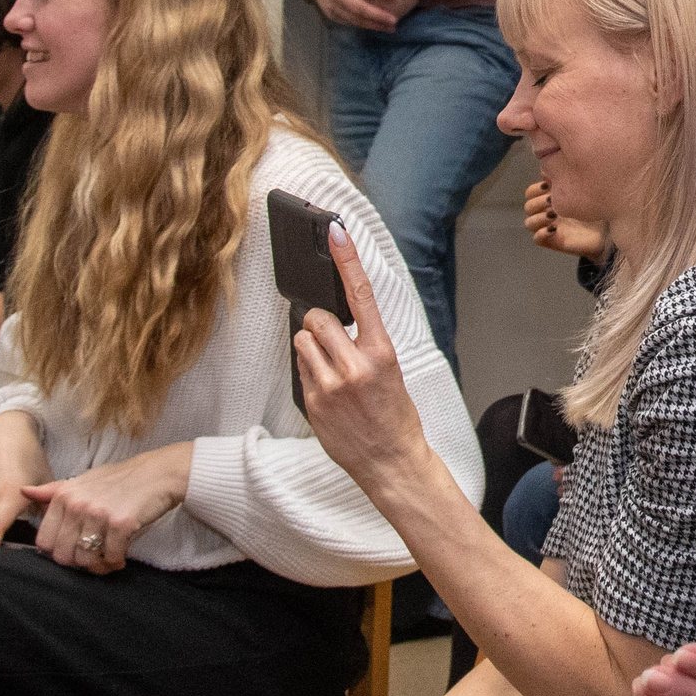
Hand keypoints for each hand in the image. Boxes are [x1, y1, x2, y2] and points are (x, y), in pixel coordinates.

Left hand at [22, 441, 191, 574]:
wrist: (158, 473)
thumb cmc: (120, 480)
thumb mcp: (83, 481)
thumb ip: (53, 491)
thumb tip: (23, 491)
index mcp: (63, 496)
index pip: (44, 542)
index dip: (60, 551)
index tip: (75, 548)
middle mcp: (77, 504)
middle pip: (63, 556)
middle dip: (79, 561)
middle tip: (95, 555)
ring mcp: (98, 514)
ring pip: (86, 560)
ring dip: (99, 564)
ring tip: (109, 555)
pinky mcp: (121, 524)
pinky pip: (111, 557)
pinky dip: (118, 560)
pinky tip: (123, 552)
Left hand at [294, 227, 433, 503]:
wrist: (392, 463)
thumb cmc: (396, 417)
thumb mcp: (392, 372)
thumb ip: (366, 345)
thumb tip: (338, 324)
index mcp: (382, 353)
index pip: (362, 296)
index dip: (347, 260)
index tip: (336, 232)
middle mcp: (355, 366)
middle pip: (317, 318)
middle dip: (321, 324)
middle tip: (333, 342)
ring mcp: (331, 386)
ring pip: (302, 340)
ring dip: (311, 347)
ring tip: (330, 369)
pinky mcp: (313, 403)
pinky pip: (299, 368)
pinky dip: (309, 371)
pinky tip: (328, 391)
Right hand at [302, 0, 398, 33]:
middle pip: (358, 7)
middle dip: (377, 15)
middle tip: (394, 20)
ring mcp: (333, 6)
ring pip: (355, 19)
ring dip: (374, 25)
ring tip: (391, 28)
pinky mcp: (332, 15)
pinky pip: (350, 22)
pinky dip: (365, 26)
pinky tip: (378, 27)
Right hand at [525, 179, 608, 261]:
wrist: (609, 230)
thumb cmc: (596, 207)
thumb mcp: (582, 190)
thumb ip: (566, 178)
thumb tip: (549, 169)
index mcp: (550, 199)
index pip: (530, 193)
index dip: (535, 189)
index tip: (549, 186)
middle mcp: (546, 213)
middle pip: (528, 207)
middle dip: (538, 202)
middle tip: (552, 200)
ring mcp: (549, 227)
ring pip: (528, 223)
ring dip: (538, 218)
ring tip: (554, 215)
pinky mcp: (554, 241)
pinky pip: (537, 239)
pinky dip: (542, 233)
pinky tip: (554, 228)